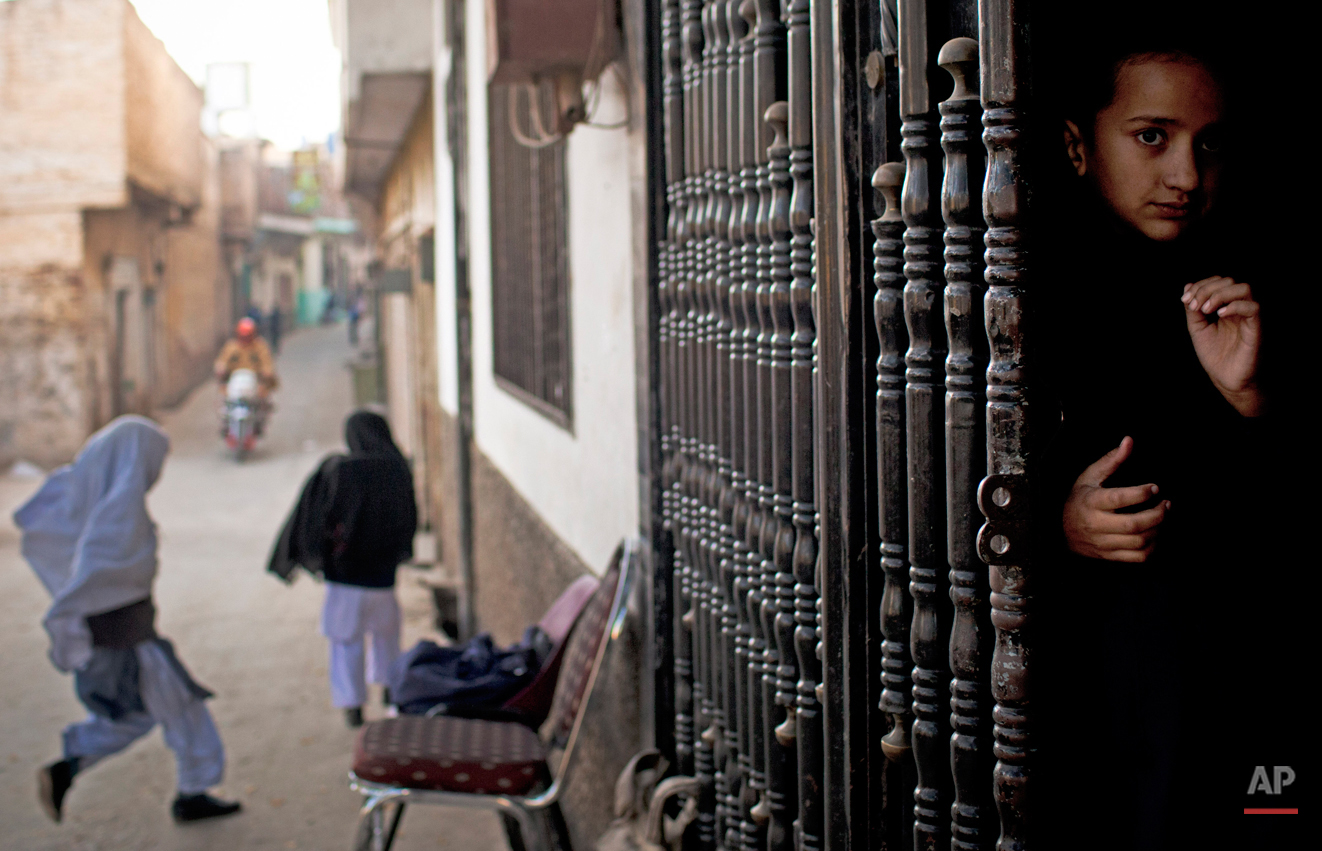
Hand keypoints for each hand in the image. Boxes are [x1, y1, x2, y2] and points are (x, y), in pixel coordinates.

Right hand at [1062, 437, 1169, 562]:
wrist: (1059, 530)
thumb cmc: (1079, 498)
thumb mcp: (1090, 476)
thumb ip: (1112, 459)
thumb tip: (1129, 440)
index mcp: (1091, 501)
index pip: (1119, 499)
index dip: (1141, 493)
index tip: (1155, 487)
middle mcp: (1095, 524)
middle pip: (1133, 525)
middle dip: (1157, 514)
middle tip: (1166, 504)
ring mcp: (1102, 542)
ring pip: (1138, 542)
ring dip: (1158, 529)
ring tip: (1162, 517)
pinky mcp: (1109, 555)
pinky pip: (1137, 557)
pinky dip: (1152, 547)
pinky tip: (1155, 534)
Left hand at [1182, 277, 1262, 415]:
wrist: (1226, 379)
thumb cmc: (1214, 355)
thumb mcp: (1197, 328)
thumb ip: (1192, 309)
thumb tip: (1188, 286)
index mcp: (1225, 306)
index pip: (1218, 282)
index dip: (1200, 285)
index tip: (1185, 300)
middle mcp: (1238, 308)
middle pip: (1229, 281)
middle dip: (1207, 289)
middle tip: (1194, 306)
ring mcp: (1248, 317)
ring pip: (1244, 288)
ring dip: (1220, 294)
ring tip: (1205, 310)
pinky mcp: (1256, 328)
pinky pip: (1253, 308)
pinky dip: (1235, 306)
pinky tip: (1219, 315)